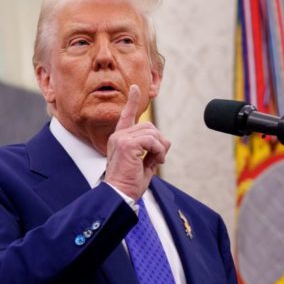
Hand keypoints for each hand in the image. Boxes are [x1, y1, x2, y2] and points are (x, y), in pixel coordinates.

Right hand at [103, 85, 170, 199]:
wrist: (119, 195)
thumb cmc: (129, 184)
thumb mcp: (143, 164)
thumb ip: (151, 151)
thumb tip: (164, 143)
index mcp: (120, 139)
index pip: (127, 116)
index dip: (133, 101)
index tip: (136, 88)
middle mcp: (118, 136)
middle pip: (149, 126)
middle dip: (159, 142)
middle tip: (158, 159)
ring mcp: (122, 139)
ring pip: (153, 132)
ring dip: (160, 148)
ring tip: (156, 161)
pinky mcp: (127, 144)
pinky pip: (152, 140)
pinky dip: (158, 151)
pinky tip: (156, 162)